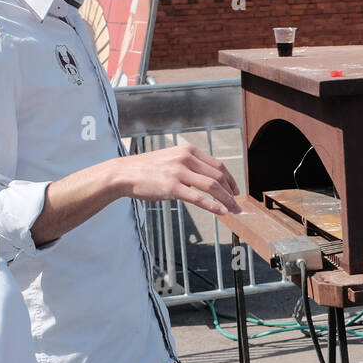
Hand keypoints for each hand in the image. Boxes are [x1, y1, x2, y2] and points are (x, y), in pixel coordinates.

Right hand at [121, 144, 241, 214]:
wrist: (124, 173)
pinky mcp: (172, 187)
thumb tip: (206, 177)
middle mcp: (185, 158)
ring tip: (234, 209)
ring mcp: (179, 172)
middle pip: (218, 175)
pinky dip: (214, 206)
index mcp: (188, 150)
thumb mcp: (171, 158)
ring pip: (212, 186)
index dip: (230, 179)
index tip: (235, 190)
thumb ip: (189, 164)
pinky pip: (199, 198)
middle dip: (232, 191)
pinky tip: (222, 212)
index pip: (217, 165)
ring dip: (227, 199)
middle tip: (238, 203)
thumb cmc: (147, 169)